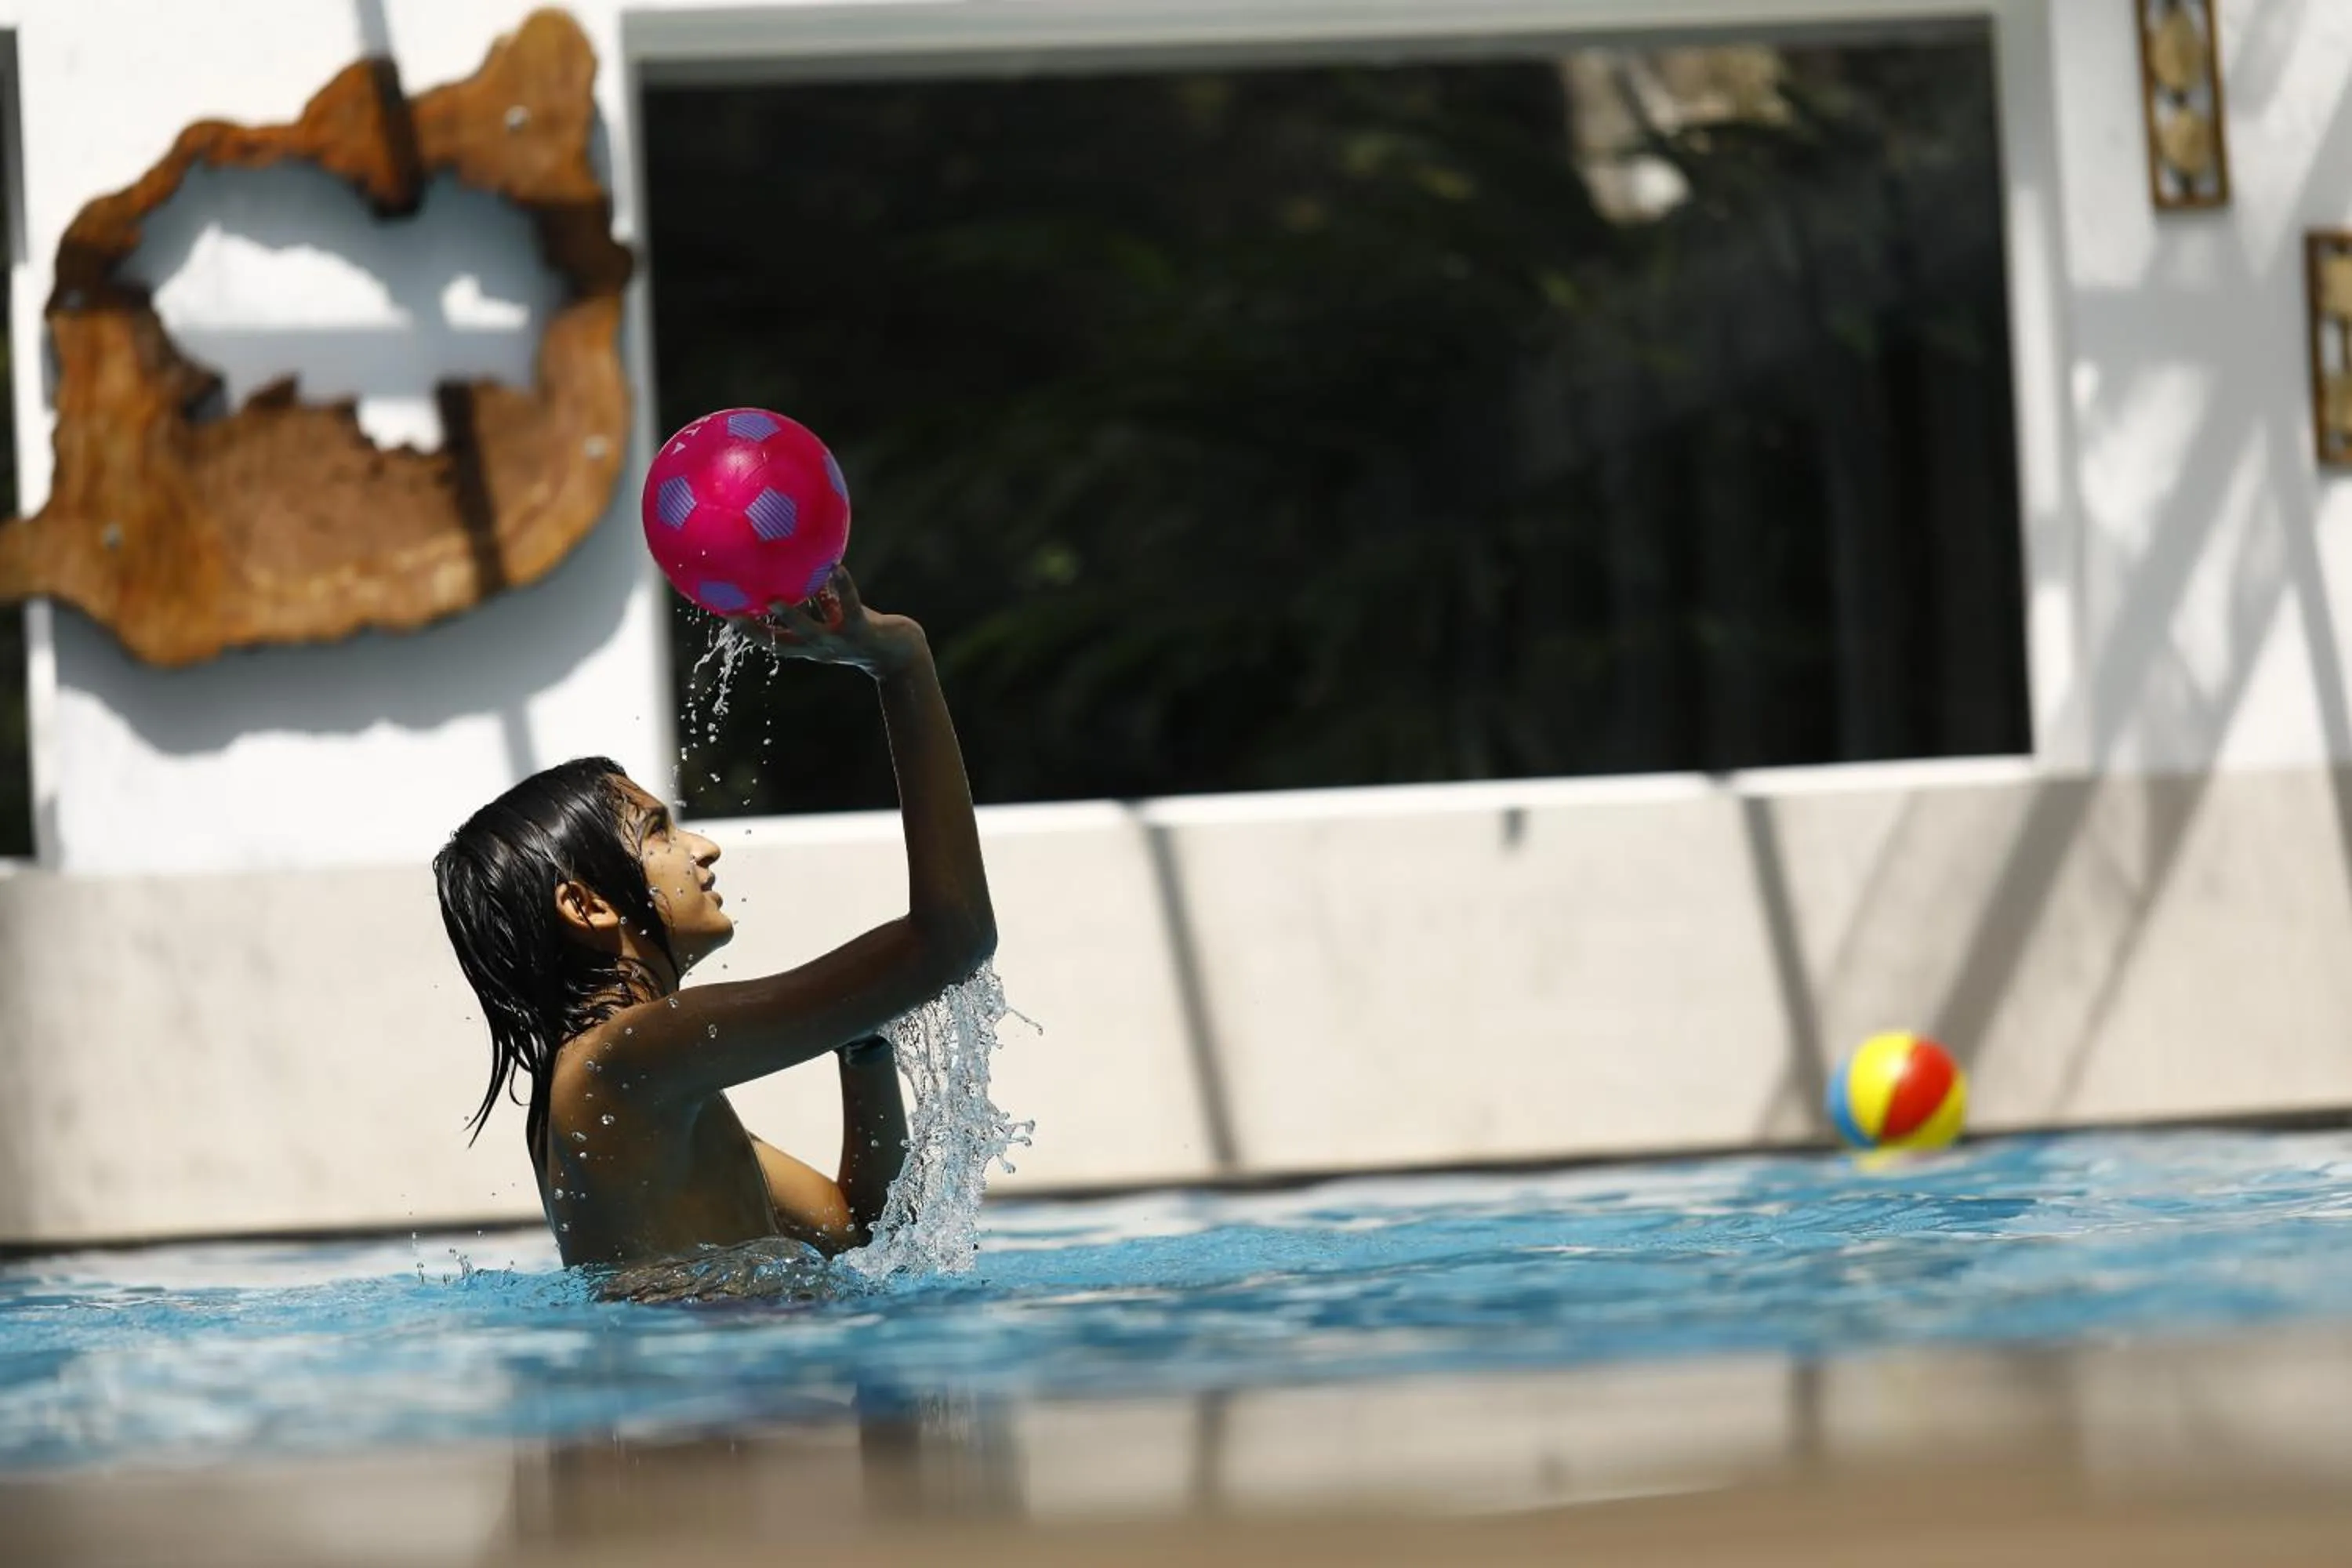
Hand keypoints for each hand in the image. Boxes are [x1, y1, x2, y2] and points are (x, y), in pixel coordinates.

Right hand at [746, 564, 925, 676]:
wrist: (901, 654)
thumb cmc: (864, 628)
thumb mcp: (834, 613)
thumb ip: (814, 594)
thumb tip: (793, 562)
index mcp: (809, 646)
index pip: (771, 642)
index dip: (748, 631)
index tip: (722, 613)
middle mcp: (820, 648)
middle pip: (782, 644)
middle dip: (756, 632)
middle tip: (732, 614)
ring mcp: (840, 642)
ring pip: (810, 630)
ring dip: (792, 616)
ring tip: (773, 597)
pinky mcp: (862, 630)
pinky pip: (850, 605)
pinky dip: (843, 586)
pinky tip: (836, 566)